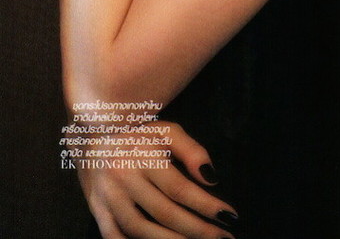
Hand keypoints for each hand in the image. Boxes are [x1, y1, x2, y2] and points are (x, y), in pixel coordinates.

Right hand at [78, 120, 237, 238]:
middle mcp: (124, 178)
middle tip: (222, 238)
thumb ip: (191, 150)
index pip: (180, 188)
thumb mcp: (166, 131)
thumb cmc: (138, 133)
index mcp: (144, 156)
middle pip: (165, 213)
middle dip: (197, 229)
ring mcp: (108, 197)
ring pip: (140, 229)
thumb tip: (212, 178)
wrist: (91, 134)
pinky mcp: (96, 210)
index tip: (229, 215)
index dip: (206, 205)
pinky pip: (113, 237)